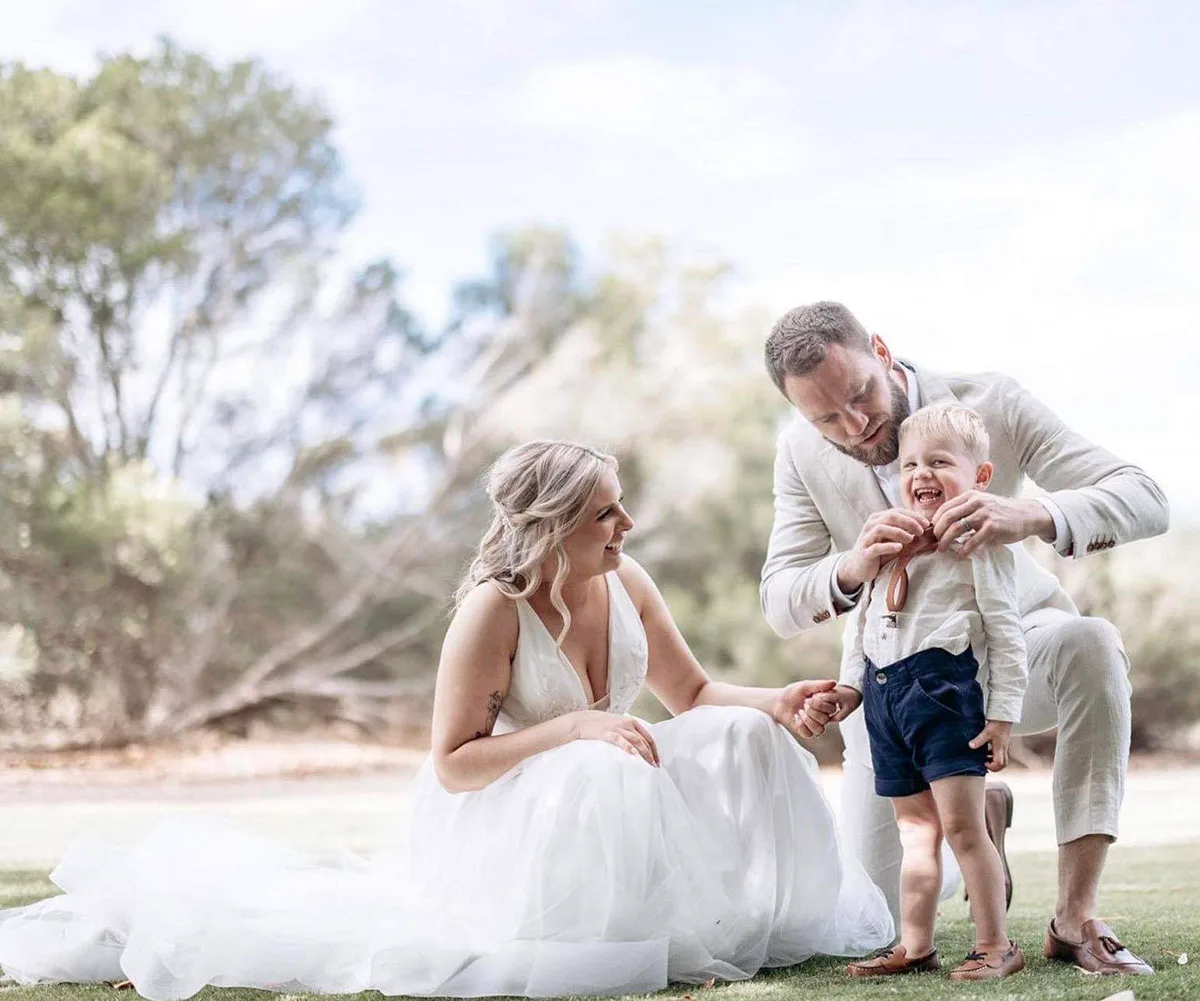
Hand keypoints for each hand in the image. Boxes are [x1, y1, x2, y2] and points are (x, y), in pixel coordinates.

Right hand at [568, 711, 659, 766]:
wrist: (583, 721)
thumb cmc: (602, 726)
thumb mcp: (619, 727)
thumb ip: (629, 734)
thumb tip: (640, 749)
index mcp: (632, 722)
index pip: (648, 737)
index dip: (655, 750)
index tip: (657, 762)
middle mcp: (627, 723)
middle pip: (644, 740)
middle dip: (651, 754)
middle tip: (654, 767)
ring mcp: (617, 727)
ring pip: (636, 740)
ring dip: (644, 753)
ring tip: (648, 764)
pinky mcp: (607, 732)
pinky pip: (620, 739)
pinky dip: (628, 746)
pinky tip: (633, 753)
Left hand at [790, 684, 861, 738]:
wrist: (779, 701)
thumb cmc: (793, 692)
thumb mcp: (805, 686)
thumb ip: (819, 685)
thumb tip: (834, 683)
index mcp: (825, 705)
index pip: (831, 709)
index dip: (820, 704)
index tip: (810, 697)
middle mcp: (822, 716)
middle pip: (825, 719)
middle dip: (812, 711)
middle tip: (804, 703)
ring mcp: (815, 725)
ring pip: (820, 729)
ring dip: (808, 719)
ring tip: (800, 711)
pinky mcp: (806, 732)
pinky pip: (809, 734)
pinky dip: (801, 725)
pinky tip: (796, 717)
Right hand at [838, 510, 930, 591]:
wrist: (858, 566)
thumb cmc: (878, 550)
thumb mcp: (891, 537)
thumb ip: (903, 529)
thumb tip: (927, 526)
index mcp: (878, 518)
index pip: (897, 511)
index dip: (913, 516)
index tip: (927, 523)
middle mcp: (871, 525)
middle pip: (891, 516)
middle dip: (909, 522)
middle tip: (921, 531)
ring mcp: (866, 538)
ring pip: (881, 529)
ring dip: (899, 532)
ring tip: (911, 539)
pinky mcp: (865, 553)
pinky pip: (876, 547)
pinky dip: (889, 546)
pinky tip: (899, 548)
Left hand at [931, 491, 1052, 557]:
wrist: (1026, 515)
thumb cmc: (1000, 512)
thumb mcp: (981, 504)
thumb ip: (965, 510)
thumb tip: (944, 524)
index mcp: (970, 496)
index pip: (945, 508)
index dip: (935, 521)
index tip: (933, 532)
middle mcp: (975, 503)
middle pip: (947, 518)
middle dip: (938, 532)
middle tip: (936, 542)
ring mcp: (984, 514)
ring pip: (956, 529)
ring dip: (946, 541)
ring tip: (943, 549)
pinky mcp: (992, 528)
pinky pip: (972, 541)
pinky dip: (963, 550)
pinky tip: (960, 556)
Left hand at [969, 719, 1012, 771]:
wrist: (1003, 718)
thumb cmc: (997, 725)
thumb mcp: (986, 733)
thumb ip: (979, 740)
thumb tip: (971, 746)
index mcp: (1000, 749)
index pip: (999, 764)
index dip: (992, 766)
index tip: (984, 762)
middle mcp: (1003, 749)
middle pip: (1003, 764)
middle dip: (995, 767)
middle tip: (985, 763)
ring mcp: (1003, 747)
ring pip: (1002, 759)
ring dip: (994, 761)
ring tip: (984, 758)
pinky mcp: (1002, 744)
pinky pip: (999, 753)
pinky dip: (993, 754)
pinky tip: (986, 750)